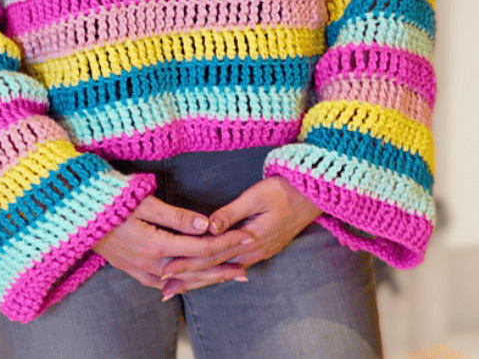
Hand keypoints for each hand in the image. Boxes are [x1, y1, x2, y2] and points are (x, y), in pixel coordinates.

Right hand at [92, 195, 253, 291]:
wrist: (75, 214)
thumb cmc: (110, 200)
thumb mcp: (145, 202)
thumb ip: (177, 216)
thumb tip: (207, 224)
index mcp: (156, 244)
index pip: (201, 248)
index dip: (226, 243)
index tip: (246, 237)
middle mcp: (150, 263)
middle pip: (196, 268)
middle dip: (223, 267)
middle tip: (246, 268)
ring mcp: (140, 269)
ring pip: (181, 278)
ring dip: (207, 278)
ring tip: (228, 277)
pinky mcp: (132, 270)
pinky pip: (162, 283)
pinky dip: (181, 283)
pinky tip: (190, 284)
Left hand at [160, 177, 321, 298]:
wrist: (313, 195)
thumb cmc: (284, 190)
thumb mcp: (256, 196)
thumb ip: (231, 212)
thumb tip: (208, 226)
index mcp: (249, 239)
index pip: (211, 255)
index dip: (188, 263)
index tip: (167, 269)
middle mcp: (253, 251)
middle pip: (215, 269)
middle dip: (189, 278)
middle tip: (165, 288)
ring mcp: (260, 252)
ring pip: (224, 270)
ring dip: (202, 278)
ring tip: (181, 287)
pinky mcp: (263, 248)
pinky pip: (236, 265)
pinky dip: (219, 272)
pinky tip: (212, 277)